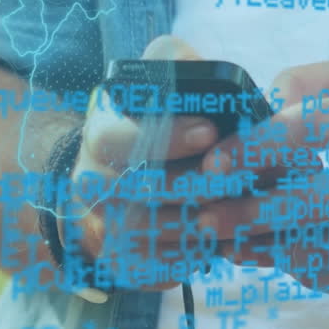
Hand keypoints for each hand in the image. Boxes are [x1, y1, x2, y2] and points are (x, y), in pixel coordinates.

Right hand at [64, 35, 227, 290]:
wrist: (119, 181)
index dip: (167, 135)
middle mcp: (90, 181)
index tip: (211, 130)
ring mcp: (102, 225)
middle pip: (135, 190)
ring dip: (196, 222)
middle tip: (237, 177)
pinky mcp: (119, 261)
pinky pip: (154, 266)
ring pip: (147, 232)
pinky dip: (190, 254)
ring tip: (238, 207)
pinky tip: (221, 239)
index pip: (120, 137)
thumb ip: (174, 65)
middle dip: (192, 184)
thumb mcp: (157, 86)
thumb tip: (193, 63)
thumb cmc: (157, 127)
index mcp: (101, 133)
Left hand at [195, 55, 328, 296]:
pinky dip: (319, 273)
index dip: (259, 148)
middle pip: (323, 199)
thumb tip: (261, 103)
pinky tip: (287, 260)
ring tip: (235, 244)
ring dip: (277, 250)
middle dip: (254, 213)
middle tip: (205, 220)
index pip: (319, 128)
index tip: (214, 165)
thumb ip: (319, 79)